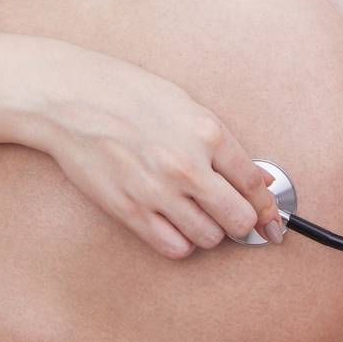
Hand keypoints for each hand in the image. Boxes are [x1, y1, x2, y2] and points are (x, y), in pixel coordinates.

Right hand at [30, 45, 285, 256]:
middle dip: (240, 220)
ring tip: (194, 212)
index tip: (271, 219)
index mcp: (207, 132)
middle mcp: (188, 166)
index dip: (267, 206)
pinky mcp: (131, 211)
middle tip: (231, 214)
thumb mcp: (183, 104)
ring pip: (209, 238)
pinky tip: (172, 223)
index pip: (255, 184)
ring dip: (208, 230)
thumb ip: (219, 142)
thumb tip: (252, 176)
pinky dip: (180, 242)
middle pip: (239, 219)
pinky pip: (174, 248)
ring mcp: (159, 192)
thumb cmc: (126, 93)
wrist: (72, 98)